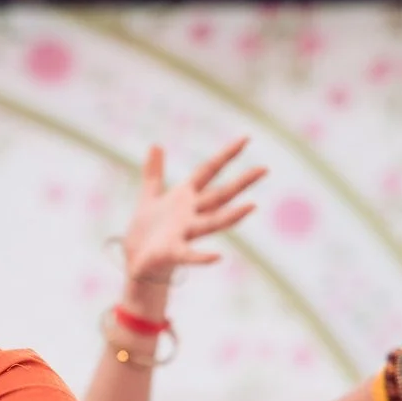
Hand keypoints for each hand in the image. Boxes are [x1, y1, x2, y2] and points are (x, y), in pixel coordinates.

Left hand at [118, 138, 264, 314]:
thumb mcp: (149, 196)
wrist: (137, 261)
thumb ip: (154, 173)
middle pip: (220, 195)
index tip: (246, 138)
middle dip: (241, 182)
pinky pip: (190, 255)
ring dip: (231, 216)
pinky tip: (218, 257)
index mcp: (185, 197)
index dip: (226, 154)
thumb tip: (156, 144)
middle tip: (264, 169)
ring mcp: (185, 233)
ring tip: (252, 206)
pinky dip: (202, 257)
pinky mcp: (173, 252)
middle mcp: (191, 214)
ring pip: (212, 223)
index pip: (209, 171)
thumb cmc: (147, 231)